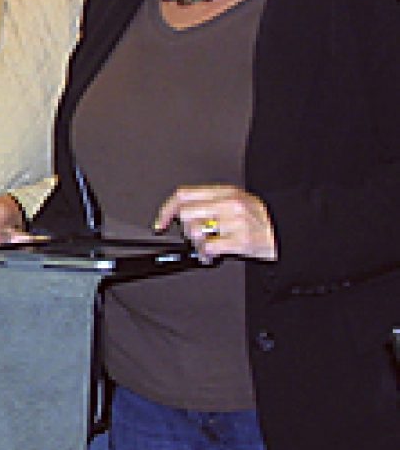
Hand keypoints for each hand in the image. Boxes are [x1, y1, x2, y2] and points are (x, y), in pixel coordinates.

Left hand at [154, 184, 277, 263]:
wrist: (290, 230)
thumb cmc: (261, 219)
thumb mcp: (236, 202)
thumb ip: (211, 204)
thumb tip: (182, 214)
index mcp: (224, 192)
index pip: (184, 194)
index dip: (167, 209)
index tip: (160, 223)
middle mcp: (228, 203)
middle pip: (186, 214)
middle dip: (185, 231)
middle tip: (194, 239)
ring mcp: (235, 221)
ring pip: (195, 231)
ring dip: (195, 245)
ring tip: (204, 249)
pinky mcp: (241, 240)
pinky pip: (209, 247)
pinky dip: (205, 255)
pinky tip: (210, 257)